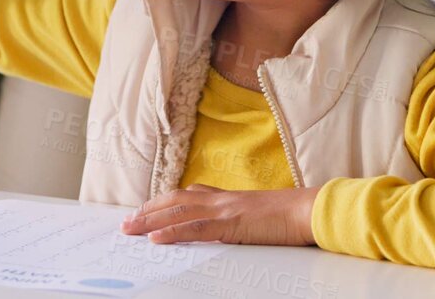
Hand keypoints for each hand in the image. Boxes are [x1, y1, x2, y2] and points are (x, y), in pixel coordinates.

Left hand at [119, 184, 320, 246]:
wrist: (308, 210)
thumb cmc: (289, 215)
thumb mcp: (256, 215)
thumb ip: (237, 217)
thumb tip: (225, 229)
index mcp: (226, 197)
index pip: (185, 196)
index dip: (161, 203)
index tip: (144, 210)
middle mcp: (220, 199)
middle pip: (174, 201)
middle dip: (148, 211)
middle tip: (126, 222)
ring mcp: (224, 210)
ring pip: (177, 213)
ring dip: (150, 221)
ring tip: (130, 229)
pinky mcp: (231, 224)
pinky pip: (196, 228)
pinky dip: (173, 232)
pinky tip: (156, 238)